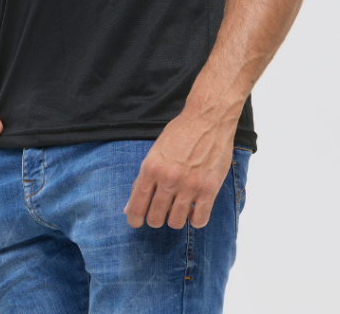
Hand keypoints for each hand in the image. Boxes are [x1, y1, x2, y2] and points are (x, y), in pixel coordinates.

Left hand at [123, 110, 234, 228]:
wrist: (208, 118)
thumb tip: (130, 208)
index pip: (137, 206)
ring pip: (176, 222)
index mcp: (151, 168)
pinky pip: (199, 220)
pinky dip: (195, 219)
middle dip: (156, 218)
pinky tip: (195, 209)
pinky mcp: (209, 188)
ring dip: (176, 218)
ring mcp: (189, 185)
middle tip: (161, 210)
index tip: (137, 222)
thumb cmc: (180, 133)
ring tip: (179, 207)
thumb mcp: (155, 152)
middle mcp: (168, 178)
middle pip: (155, 218)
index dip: (135, 219)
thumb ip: (143, 180)